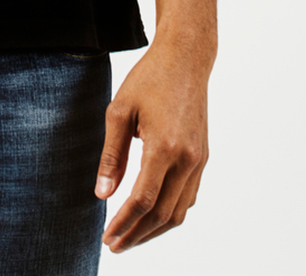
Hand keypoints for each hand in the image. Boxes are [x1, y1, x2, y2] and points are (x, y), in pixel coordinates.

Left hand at [95, 38, 209, 252]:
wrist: (186, 59)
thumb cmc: (149, 79)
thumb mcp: (120, 111)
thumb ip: (112, 155)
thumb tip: (102, 194)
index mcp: (165, 147)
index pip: (143, 200)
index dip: (123, 223)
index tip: (107, 238)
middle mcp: (187, 159)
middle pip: (162, 214)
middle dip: (137, 235)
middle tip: (114, 245)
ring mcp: (199, 161)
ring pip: (179, 211)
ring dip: (154, 230)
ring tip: (130, 237)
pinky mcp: (203, 158)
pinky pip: (188, 197)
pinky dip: (170, 213)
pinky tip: (151, 216)